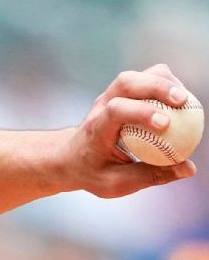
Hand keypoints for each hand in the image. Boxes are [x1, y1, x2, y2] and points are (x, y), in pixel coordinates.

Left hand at [69, 64, 197, 197]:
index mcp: (96, 129)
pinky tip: (179, 100)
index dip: (141, 112)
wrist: (70, 157)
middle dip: (157, 86)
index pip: (115, 110)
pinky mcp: (121, 94)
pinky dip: (164, 83)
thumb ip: (151, 175)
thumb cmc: (92, 172)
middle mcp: (101, 107)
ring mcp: (109, 97)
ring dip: (163, 81)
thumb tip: (189, 168)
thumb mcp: (115, 183)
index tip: (165, 124)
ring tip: (186, 100)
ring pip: (136, 76)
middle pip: (126, 82)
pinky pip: (144, 78)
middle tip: (183, 101)